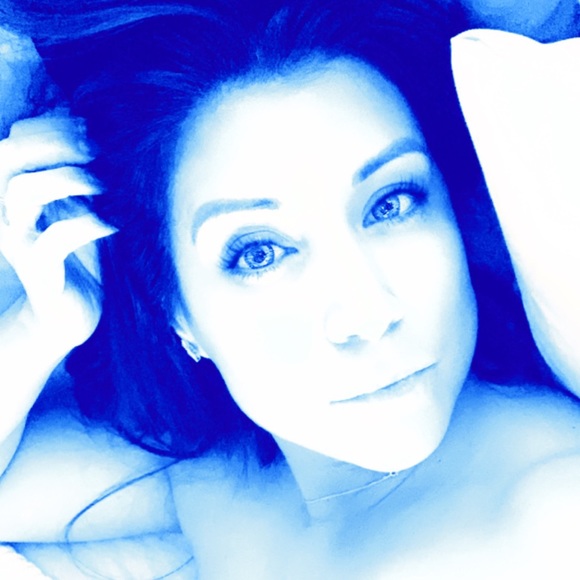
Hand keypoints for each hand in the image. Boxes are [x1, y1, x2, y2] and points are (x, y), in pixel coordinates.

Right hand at [0, 113, 114, 452]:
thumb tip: (101, 139)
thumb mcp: (77, 212)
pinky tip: (117, 221)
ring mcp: (18, 243)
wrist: (69, 315)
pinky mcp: (39, 272)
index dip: (48, 128)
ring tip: (107, 184)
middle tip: (98, 151)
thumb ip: (77, 182)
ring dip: (71, 178)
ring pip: (24, 191)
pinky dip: (90, 222)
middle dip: (56, 144)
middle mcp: (6, 214)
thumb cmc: (81, 260)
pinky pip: (56, 237)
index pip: (13, 142)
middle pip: (8, 157)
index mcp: (13, 197)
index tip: (90, 129)